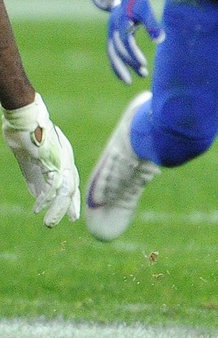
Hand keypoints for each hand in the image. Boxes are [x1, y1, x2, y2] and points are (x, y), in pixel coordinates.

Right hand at [3, 95, 79, 226]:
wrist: (24, 114)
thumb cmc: (25, 132)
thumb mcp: (28, 159)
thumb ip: (34, 176)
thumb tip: (36, 194)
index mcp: (62, 157)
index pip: (70, 181)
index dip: (71, 198)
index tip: (71, 212)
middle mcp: (65, 159)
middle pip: (71, 187)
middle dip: (71, 205)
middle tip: (73, 220)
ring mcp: (59, 159)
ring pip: (64, 189)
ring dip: (57, 208)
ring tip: (49, 223)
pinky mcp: (51, 160)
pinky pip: (51, 184)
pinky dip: (44, 198)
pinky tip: (39, 208)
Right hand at [90, 0, 162, 83]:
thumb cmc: (137, 0)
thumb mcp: (146, 10)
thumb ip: (153, 25)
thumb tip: (161, 41)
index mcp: (119, 22)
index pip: (125, 42)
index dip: (134, 54)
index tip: (144, 63)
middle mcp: (112, 29)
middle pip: (115, 51)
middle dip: (125, 65)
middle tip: (138, 77)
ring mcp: (110, 32)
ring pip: (113, 53)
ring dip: (123, 66)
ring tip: (138, 77)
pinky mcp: (112, 35)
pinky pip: (113, 51)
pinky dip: (119, 62)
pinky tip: (129, 71)